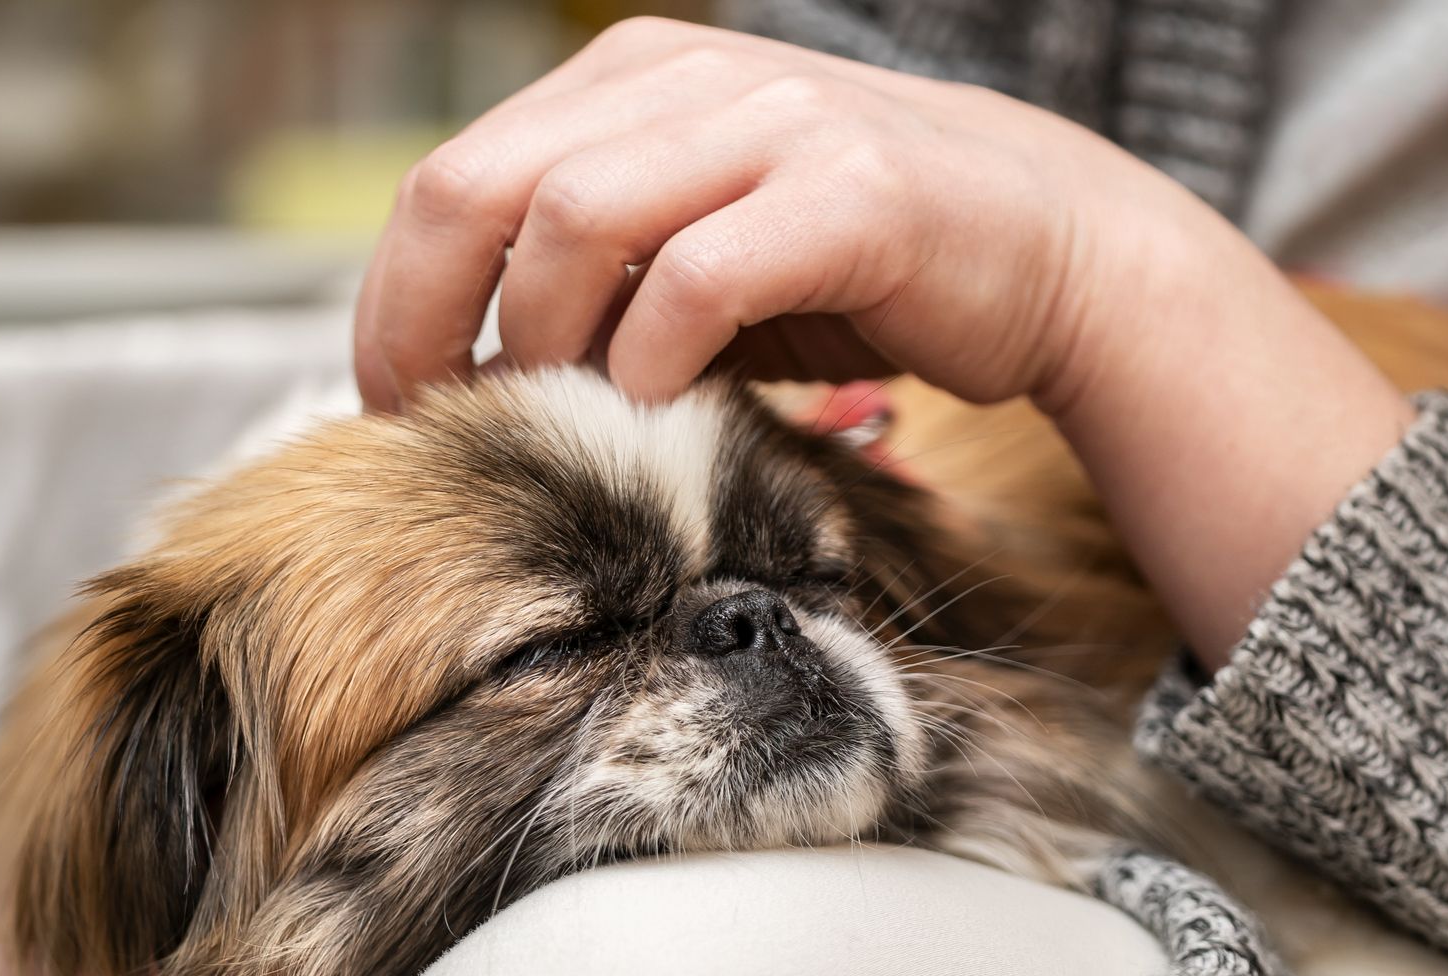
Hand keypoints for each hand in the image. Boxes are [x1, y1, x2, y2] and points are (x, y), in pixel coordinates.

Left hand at [355, 17, 1153, 410]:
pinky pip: (701, 278)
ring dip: (544, 338)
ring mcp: (774, 126)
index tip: (400, 401)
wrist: (1049, 250)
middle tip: (440, 423)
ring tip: (563, 414)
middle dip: (432, 322)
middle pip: (482, 188)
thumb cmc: (860, 270)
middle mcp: (692, 80)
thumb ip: (596, 281)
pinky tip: (661, 403)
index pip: (454, 176)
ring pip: (577, 218)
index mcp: (635, 79)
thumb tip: (469, 371)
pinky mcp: (852, 195)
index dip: (398, 298)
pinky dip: (655, 355)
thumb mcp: (703, 255)